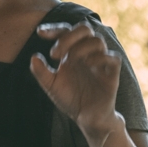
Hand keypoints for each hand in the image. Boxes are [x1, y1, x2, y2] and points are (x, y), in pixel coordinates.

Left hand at [30, 21, 121, 138]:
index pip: (66, 31)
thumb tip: (33, 57)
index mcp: (71, 52)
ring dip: (81, 47)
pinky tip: (87, 64)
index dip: (54, 28)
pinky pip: (113, 58)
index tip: (39, 33)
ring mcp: (100, 62)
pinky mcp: (112, 75)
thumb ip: (41, 72)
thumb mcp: (50, 85)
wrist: (86, 118)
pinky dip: (100, 57)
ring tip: (70, 61)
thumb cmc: (70, 98)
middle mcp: (86, 53)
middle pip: (85, 28)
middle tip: (54, 54)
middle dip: (68, 36)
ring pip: (98, 40)